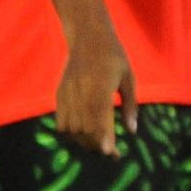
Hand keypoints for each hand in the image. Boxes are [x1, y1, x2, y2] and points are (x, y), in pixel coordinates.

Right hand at [55, 24, 135, 156]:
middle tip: (112, 153)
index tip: (110, 152)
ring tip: (98, 145)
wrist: (88, 38)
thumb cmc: (114, 57)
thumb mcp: (128, 78)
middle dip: (97, 144)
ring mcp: (67, 93)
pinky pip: (61, 121)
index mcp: (100, 86)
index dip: (103, 137)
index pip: (99, 117)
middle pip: (84, 127)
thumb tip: (132, 131)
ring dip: (84, 141)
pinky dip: (70, 133)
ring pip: (71, 128)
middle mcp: (80, 91)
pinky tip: (83, 135)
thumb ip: (130, 105)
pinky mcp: (59, 94)